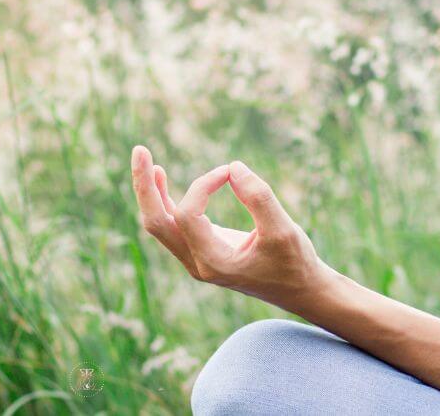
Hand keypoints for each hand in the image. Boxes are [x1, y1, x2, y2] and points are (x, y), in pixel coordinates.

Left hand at [130, 145, 329, 308]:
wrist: (300, 290)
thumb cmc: (294, 262)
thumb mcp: (284, 230)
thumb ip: (259, 198)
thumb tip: (232, 167)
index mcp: (213, 263)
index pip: (188, 214)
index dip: (203, 185)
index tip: (229, 172)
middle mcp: (197, 263)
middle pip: (156, 223)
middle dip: (145, 187)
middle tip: (139, 150)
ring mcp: (196, 258)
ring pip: (160, 223)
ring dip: (151, 192)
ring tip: (144, 158)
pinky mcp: (201, 250)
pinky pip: (172, 224)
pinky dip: (164, 200)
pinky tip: (160, 177)